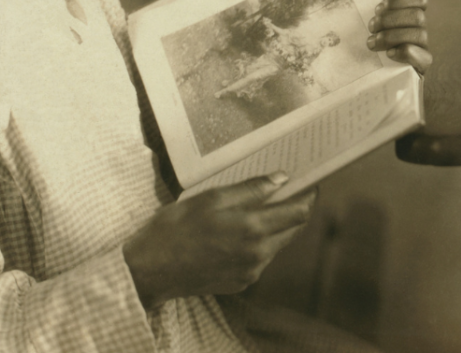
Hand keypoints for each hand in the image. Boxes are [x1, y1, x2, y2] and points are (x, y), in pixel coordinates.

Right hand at [122, 174, 316, 308]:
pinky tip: (237, 233)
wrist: (151, 268)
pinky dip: (258, 244)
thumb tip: (281, 179)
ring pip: (276, 245)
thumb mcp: (211, 198)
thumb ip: (250, 190)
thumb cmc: (176, 228)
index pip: (298, 213)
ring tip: (255, 210)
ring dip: (274, 227)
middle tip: (285, 192)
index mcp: (253, 229)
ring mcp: (250, 271)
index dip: (308, 196)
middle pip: (293, 230)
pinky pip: (259, 259)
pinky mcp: (240, 282)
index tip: (310, 183)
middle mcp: (258, 254)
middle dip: (293, 211)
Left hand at [368, 0, 432, 74]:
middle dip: (390, 19)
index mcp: (411, 11)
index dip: (398, 1)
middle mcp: (420, 28)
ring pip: (419, 34)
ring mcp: (422, 47)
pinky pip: (425, 58)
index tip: (377, 8)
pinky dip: (406, 52)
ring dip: (391, 36)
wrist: (360, 64)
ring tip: (372, 42)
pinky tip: (389, 53)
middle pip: (418, 15)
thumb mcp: (378, 5)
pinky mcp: (420, 66)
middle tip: (371, 26)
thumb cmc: (371, 31)